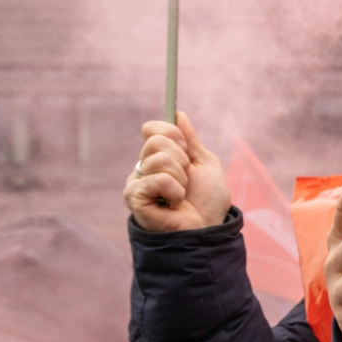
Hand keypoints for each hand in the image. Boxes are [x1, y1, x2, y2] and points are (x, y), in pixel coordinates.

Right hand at [124, 112, 231, 231]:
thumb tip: (179, 114)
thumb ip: (191, 140)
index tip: (186, 148)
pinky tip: (174, 204)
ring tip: (181, 195)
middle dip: (180, 158)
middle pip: (154, 141)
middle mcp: (143, 168)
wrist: (207, 228)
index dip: (171, 133)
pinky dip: (174, 190)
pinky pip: (157, 179)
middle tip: (186, 179)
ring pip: (158, 159)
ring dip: (180, 178)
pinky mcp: (133, 197)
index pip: (151, 129)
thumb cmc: (208, 201)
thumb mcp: (205, 163)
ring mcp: (136, 182)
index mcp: (158, 157)